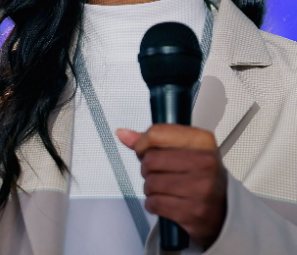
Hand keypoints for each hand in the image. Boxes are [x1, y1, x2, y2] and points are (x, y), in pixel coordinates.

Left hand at [117, 124, 226, 247]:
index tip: (144, 151)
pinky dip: (153, 204)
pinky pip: (154, 203)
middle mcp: (205, 163)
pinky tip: (166, 202)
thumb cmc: (200, 176)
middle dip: (146, 169)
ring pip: (150, 183)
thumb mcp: (183, 150)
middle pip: (150, 160)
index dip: (142, 144)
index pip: (157, 133)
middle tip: (158, 173)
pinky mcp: (193, 212)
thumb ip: (151, 141)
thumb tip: (122, 133)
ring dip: (150, 188)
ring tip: (164, 188)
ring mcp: (201, 188)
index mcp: (202, 141)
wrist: (224, 211)